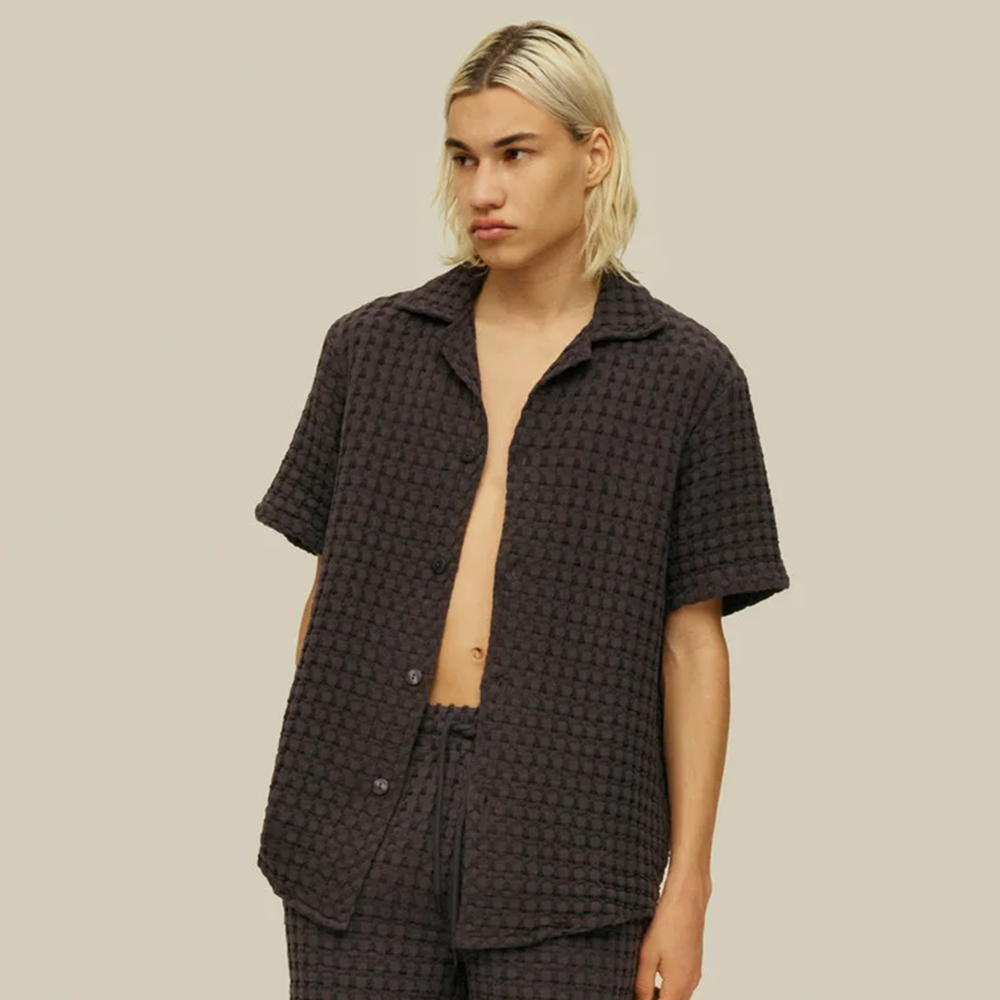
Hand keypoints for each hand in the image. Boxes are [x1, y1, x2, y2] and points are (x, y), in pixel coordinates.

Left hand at [633, 881, 708, 999]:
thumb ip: (643, 985)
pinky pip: (683, 985)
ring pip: (678, 996)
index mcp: (678, 986)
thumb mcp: (647, 956)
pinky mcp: (695, 964)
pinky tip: (656, 972)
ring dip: (662, 995)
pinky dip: (670, 986)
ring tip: (642, 984)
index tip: (634, 995)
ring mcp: (695, 974)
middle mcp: (691, 984)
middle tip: (636, 990)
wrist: (687, 900)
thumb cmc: (667, 924)